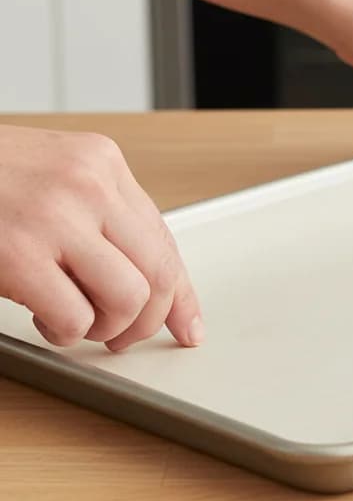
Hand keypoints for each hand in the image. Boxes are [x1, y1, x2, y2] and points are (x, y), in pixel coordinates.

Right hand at [0, 125, 201, 351]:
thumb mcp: (51, 179)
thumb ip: (97, 217)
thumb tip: (147, 280)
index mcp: (101, 163)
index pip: (165, 237)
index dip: (182, 293)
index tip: (188, 325)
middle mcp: (89, 183)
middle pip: (160, 271)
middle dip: (149, 320)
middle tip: (121, 337)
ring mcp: (55, 215)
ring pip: (130, 297)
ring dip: (105, 327)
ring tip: (73, 322)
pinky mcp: (17, 252)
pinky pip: (74, 316)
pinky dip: (63, 333)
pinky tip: (40, 318)